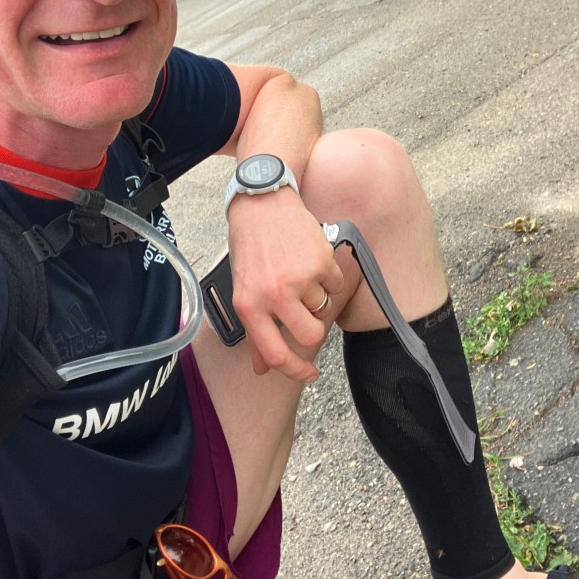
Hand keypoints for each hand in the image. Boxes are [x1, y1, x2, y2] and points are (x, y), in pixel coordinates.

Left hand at [226, 190, 344, 380]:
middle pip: (310, 335)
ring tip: (298, 271)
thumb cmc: (251, 248)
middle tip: (306, 312)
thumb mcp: (243, 291)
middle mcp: (274, 295)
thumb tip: (263, 367)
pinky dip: (327, 276)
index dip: (296, 371)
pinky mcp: (322, 261)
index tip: (309, 375)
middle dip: (313, 327)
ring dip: (316, 295)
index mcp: (249, 306)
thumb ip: (255, 331)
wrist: (262, 204)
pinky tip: (309, 258)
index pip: (276, 354)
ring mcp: (300, 278)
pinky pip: (335, 284)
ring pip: (323, 308)